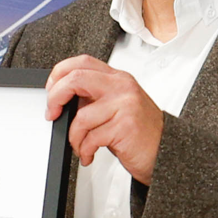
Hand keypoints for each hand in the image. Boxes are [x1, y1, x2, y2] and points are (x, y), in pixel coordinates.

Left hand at [46, 55, 163, 183]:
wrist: (166, 152)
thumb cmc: (140, 133)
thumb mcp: (118, 107)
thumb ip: (94, 98)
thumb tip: (62, 100)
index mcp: (118, 78)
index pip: (81, 62)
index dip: (59, 74)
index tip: (51, 92)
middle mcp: (122, 87)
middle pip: (76, 79)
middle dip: (55, 98)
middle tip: (53, 114)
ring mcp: (125, 105)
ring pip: (81, 117)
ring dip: (74, 138)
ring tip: (81, 146)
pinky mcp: (126, 126)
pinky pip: (91, 138)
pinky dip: (84, 150)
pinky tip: (90, 154)